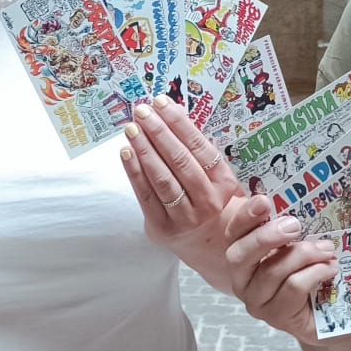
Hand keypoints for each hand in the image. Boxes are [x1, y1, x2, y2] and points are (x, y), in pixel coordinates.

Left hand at [119, 96, 239, 270]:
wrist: (209, 247)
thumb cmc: (211, 202)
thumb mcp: (221, 181)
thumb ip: (202, 153)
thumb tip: (175, 115)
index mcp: (224, 184)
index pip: (200, 147)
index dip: (180, 123)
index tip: (163, 103)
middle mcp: (207, 201)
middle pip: (180, 161)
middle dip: (159, 132)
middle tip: (143, 111)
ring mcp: (185, 217)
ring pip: (162, 178)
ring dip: (145, 150)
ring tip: (132, 128)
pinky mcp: (162, 228)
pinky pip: (145, 196)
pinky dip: (135, 172)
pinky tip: (126, 152)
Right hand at [222, 195, 339, 344]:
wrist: (327, 317)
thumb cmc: (308, 274)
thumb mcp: (296, 246)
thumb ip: (289, 228)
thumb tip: (298, 199)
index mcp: (242, 255)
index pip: (233, 233)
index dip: (245, 216)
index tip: (263, 201)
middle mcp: (242, 280)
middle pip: (240, 256)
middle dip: (266, 236)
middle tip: (294, 225)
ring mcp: (257, 302)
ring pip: (271, 271)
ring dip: (303, 254)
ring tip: (327, 249)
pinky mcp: (277, 317)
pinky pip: (293, 287)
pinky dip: (315, 273)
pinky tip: (330, 268)